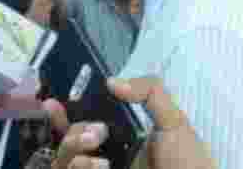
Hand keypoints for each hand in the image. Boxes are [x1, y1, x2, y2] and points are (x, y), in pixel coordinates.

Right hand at [45, 77, 213, 168]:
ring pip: (62, 162)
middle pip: (67, 142)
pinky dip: (77, 167)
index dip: (63, 114)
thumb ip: (149, 92)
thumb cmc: (189, 164)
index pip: (81, 124)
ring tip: (98, 150)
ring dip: (72, 148)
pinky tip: (99, 166)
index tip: (54, 103)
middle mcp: (104, 159)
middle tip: (96, 132)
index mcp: (120, 140)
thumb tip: (112, 81)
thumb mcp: (174, 122)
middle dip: (73, 131)